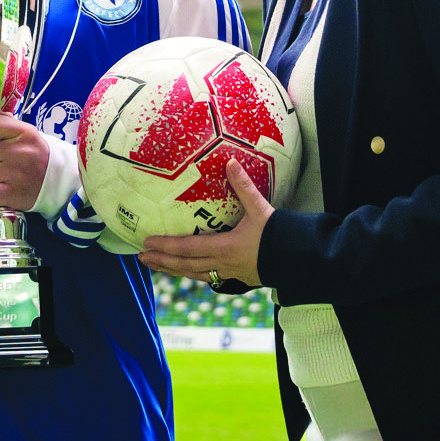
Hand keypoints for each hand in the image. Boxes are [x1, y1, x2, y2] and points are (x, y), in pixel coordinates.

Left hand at [136, 160, 272, 291]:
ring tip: (156, 266)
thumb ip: (243, 186)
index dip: (166, 246)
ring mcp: (228, 274)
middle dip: (162, 261)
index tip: (146, 243)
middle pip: (185, 265)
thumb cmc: (278, 235)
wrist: (297, 260)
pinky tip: (186, 271)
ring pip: (194, 275)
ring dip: (173, 270)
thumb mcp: (260, 209)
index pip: (187, 248)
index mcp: (224, 248)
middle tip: (142, 257)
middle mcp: (222, 264)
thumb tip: (231, 162)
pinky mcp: (236, 278)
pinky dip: (192, 274)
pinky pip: (207, 278)